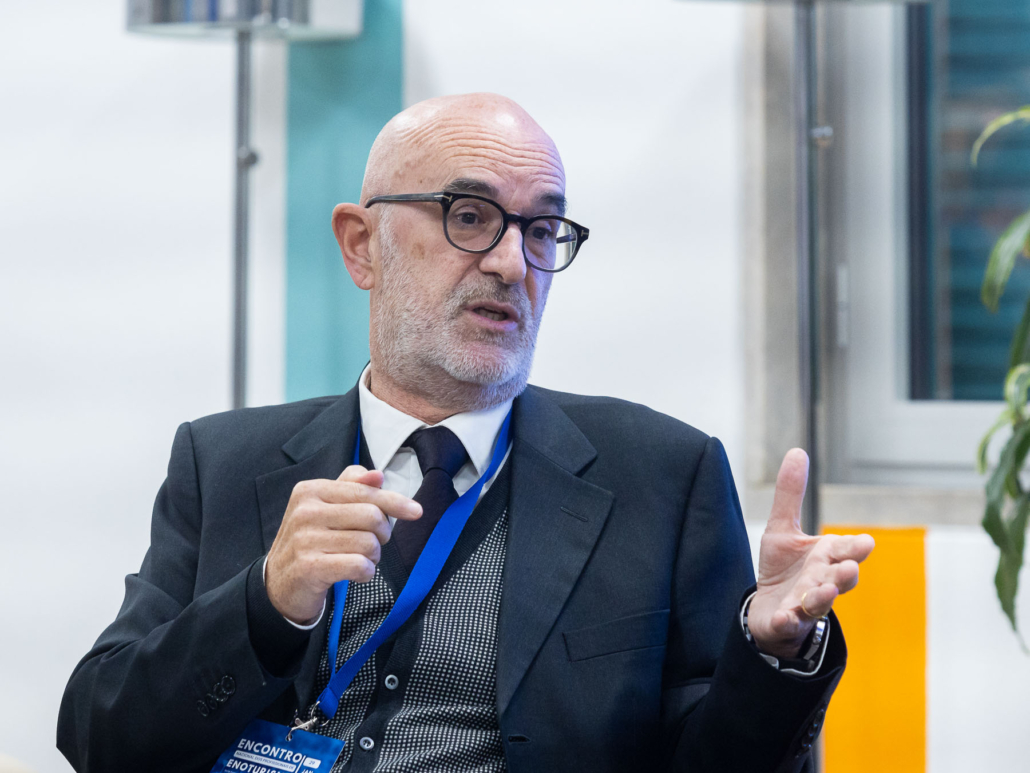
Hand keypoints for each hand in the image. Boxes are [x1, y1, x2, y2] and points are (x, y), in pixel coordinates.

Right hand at [264, 465, 422, 624]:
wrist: (278, 583)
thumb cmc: (311, 541)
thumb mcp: (326, 508)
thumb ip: (352, 488)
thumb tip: (378, 474)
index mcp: (311, 490)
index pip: (365, 491)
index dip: (395, 501)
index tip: (416, 511)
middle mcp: (306, 511)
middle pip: (371, 516)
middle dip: (382, 533)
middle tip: (373, 543)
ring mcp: (305, 539)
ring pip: (368, 542)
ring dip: (373, 556)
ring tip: (360, 559)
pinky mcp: (309, 567)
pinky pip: (358, 565)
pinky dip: (366, 571)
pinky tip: (357, 573)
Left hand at [747, 449, 874, 659]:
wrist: (770, 610)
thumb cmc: (784, 569)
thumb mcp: (782, 528)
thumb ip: (790, 494)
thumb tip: (797, 451)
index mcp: (826, 558)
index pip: (845, 550)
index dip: (853, 548)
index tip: (865, 543)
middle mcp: (822, 581)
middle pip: (839, 578)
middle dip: (845, 574)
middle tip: (849, 568)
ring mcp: (806, 604)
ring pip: (819, 603)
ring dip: (823, 598)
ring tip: (827, 591)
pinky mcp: (787, 621)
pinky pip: (790, 623)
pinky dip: (789, 621)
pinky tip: (785, 616)